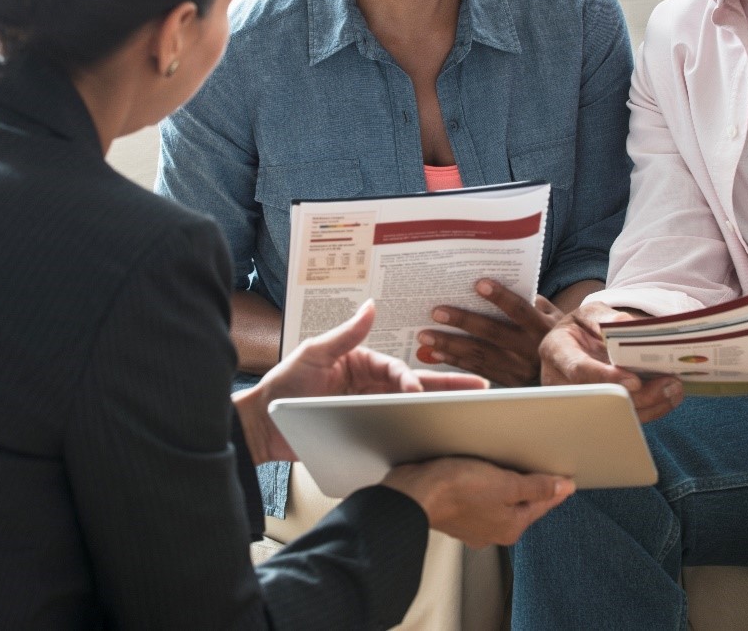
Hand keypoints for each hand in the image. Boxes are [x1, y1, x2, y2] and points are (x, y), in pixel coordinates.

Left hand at [234, 301, 487, 463]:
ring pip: (412, 408)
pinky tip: (438, 441)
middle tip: (483, 387)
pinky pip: (396, 429)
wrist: (265, 424)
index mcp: (364, 363)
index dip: (409, 380)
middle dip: (449, 385)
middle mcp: (371, 385)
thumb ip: (345, 334)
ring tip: (471, 413)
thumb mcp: (314, 354)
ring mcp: (371, 408)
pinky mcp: (366, 430)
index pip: (397, 370)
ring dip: (440, 409)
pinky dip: (417, 433)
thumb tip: (370, 305)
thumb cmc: (286, 384)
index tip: (416, 392)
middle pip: (416, 385)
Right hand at [382, 457, 574, 548]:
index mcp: (510, 527)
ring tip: (504, 462)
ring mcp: (473, 523)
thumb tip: (564, 488)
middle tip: (533, 462)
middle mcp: (493, 530)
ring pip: (498, 499)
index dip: (554, 485)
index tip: (564, 473)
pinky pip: (477, 496)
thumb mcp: (505, 484)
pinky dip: (481, 483)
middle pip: (520, 501)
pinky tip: (477, 469)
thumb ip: (536, 487)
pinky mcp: (455, 512)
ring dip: (503, 481)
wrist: (412, 494)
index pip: (543, 503)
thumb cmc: (454, 490)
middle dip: (528, 483)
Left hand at [417, 279, 561, 385]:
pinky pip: (478, 370)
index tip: (478, 283)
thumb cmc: (550, 329)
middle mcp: (531, 349)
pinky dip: (455, 361)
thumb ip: (526, 299)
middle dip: (462, 321)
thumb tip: (494, 280)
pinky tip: (436, 353)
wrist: (568, 367)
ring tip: (425, 335)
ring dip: (450, 345)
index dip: (500, 297)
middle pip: (493, 333)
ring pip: (480, 355)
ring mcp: (519, 369)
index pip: (520, 310)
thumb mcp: (548, 312)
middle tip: (436, 312)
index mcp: (542, 327)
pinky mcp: (508, 382)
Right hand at [540, 301, 682, 422]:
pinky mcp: (594, 411)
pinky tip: (667, 398)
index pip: (578, 369)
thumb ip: (606, 317)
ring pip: (613, 413)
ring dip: (649, 406)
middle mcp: (561, 380)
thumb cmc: (582, 326)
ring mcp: (577, 400)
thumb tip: (627, 325)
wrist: (576, 342)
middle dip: (637, 396)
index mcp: (556, 350)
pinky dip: (648, 410)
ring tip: (675, 390)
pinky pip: (621, 418)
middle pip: (600, 398)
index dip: (606, 377)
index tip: (635, 381)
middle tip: (669, 384)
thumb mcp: (590, 313)